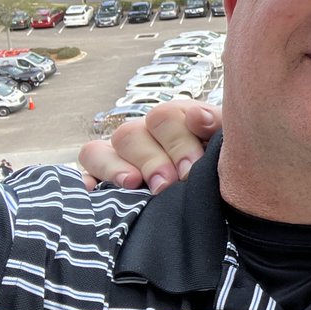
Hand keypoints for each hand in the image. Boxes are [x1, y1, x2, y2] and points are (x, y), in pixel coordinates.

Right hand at [79, 99, 221, 192]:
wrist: (225, 193)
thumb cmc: (222, 162)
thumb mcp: (227, 142)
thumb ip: (217, 125)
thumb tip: (197, 116)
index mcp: (174, 121)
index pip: (164, 117)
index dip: (177, 141)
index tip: (191, 168)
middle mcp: (143, 135)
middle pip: (130, 134)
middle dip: (151, 160)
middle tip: (168, 184)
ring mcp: (119, 158)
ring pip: (99, 150)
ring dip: (115, 167)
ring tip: (132, 183)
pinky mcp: (103, 183)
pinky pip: (83, 176)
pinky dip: (85, 182)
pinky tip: (92, 192)